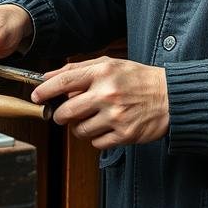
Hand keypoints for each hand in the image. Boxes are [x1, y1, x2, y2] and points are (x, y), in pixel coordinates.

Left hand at [32, 56, 168, 149]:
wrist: (171, 96)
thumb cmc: (139, 79)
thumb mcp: (110, 65)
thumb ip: (78, 69)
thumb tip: (49, 75)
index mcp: (102, 73)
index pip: (63, 82)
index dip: (44, 90)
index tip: (36, 96)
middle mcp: (107, 94)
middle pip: (66, 112)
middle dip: (59, 115)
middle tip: (64, 114)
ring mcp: (116, 116)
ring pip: (79, 130)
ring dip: (79, 127)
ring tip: (91, 119)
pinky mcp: (124, 134)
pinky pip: (96, 143)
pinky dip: (96, 138)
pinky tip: (105, 127)